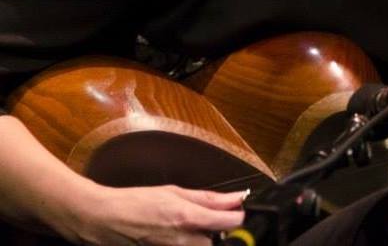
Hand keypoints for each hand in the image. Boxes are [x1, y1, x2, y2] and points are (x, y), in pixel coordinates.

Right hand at [55, 182, 245, 245]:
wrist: (104, 219)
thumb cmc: (137, 201)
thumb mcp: (174, 191)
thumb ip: (207, 197)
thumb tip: (236, 197)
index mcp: (186, 217)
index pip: (229, 223)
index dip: (239, 217)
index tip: (239, 211)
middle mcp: (180, 240)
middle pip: (216, 243)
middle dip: (223, 233)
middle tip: (217, 221)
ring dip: (205, 239)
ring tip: (199, 228)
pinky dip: (190, 243)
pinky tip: (184, 235)